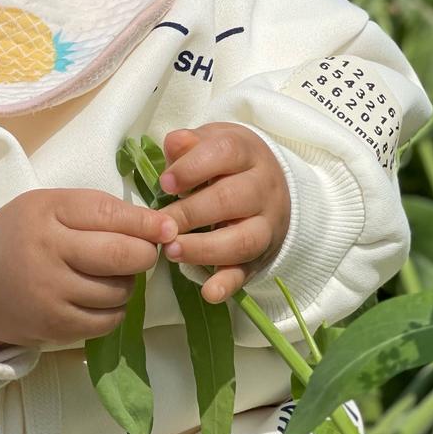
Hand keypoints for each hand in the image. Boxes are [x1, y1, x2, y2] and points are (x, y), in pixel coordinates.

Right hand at [0, 188, 177, 348]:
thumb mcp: (50, 206)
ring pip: (119, 290)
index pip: (109, 214)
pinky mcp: (55, 327)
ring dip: (129, 281)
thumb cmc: (23, 235)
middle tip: (146, 251)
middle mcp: (48, 252)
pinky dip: (116, 308)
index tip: (168, 227)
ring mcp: (51, 294)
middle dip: (146, 253)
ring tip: (114, 272)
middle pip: (121, 255)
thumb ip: (97, 209)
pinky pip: (107, 320)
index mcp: (48, 212)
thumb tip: (155, 225)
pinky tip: (103, 296)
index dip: (146, 222)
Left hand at [159, 123, 290, 304]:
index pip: (225, 153)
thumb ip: (191, 143)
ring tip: (171, 251)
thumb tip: (175, 144)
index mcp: (248, 153)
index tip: (165, 183)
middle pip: (232, 199)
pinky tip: (209, 292)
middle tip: (160, 224)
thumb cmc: (229, 161)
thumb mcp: (213, 141)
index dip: (193, 168)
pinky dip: (228, 284)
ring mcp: (266, 224)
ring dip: (204, 248)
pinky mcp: (260, 255)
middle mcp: (263, 188)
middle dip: (191, 213)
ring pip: (243, 239)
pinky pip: (248, 272)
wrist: (271, 183)